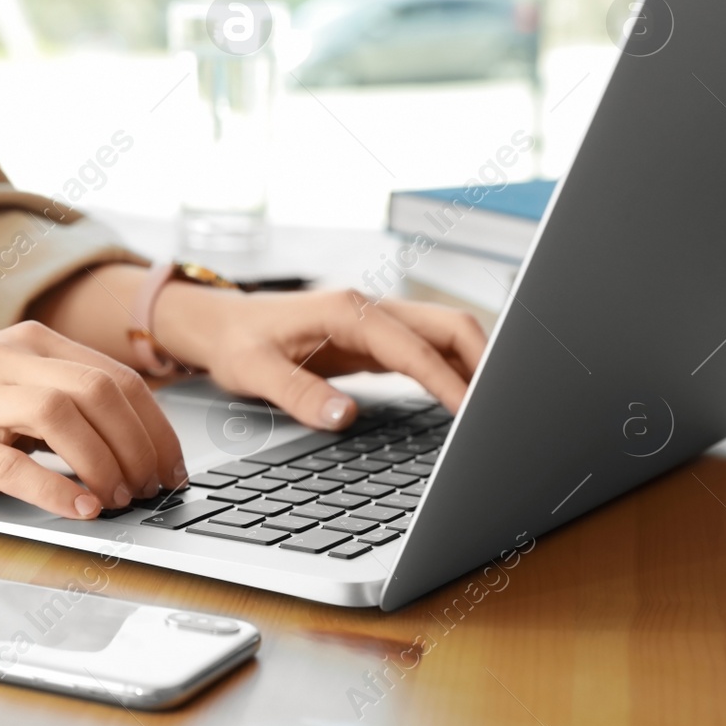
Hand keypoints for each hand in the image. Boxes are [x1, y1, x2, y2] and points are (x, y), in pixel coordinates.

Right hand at [0, 321, 185, 518]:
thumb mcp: (5, 381)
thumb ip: (59, 398)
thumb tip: (129, 446)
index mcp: (32, 343)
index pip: (118, 378)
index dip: (157, 427)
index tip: (172, 467)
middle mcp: (9, 361)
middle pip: (101, 392)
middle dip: (141, 446)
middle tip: (152, 489)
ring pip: (64, 416)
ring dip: (105, 462)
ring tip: (118, 498)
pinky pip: (11, 463)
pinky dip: (54, 488)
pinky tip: (79, 509)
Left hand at [155, 284, 486, 430]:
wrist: (220, 325)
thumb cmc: (236, 343)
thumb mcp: (253, 372)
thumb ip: (297, 393)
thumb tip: (343, 416)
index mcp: (346, 310)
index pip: (412, 346)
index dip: (445, 379)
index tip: (471, 413)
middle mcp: (369, 309)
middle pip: (448, 325)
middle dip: (484, 362)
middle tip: (504, 409)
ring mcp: (377, 322)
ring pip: (445, 335)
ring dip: (474, 365)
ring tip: (496, 410)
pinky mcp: (376, 340)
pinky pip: (428, 351)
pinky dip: (453, 371)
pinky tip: (466, 402)